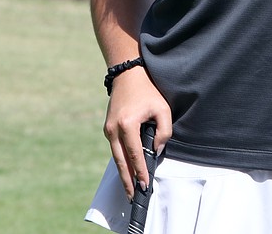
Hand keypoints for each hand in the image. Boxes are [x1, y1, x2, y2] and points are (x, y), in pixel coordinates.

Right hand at [103, 66, 171, 199]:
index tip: (145, 187)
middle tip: (133, 198)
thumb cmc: (148, 90)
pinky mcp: (108, 128)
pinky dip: (121, 162)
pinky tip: (127, 171)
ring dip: (123, 174)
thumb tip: (157, 151)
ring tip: (130, 189)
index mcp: (127, 124)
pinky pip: (115, 149)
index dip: (141, 172)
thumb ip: (164, 132)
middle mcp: (114, 129)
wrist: (128, 74)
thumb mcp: (163, 109)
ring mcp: (108, 129)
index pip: (135, 155)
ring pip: (116, 157)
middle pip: (121, 162)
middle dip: (128, 181)